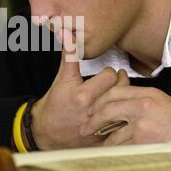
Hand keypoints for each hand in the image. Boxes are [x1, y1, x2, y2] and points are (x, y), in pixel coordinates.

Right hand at [31, 29, 117, 149]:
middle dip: (120, 83)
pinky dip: (123, 117)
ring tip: (119, 93)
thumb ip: (68, 55)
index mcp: (82, 95)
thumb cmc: (54, 105)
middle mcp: (91, 111)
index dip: (110, 72)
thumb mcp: (61, 78)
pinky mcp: (102, 138)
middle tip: (117, 81)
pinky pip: (122, 125)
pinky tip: (118, 112)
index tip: (107, 73)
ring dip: (124, 99)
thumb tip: (67, 33)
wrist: (46, 132)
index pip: (110, 76)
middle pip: (120, 90)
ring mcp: (98, 126)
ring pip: (124, 107)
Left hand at [80, 82, 170, 145]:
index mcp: (145, 94)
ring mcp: (141, 125)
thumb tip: (116, 97)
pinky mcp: (142, 141)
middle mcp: (141, 107)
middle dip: (93, 120)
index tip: (91, 109)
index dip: (99, 101)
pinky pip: (123, 146)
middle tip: (85, 127)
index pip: (114, 93)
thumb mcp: (158, 98)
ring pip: (113, 132)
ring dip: (104, 139)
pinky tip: (112, 150)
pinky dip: (116, 149)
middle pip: (108, 110)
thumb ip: (137, 96)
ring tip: (99, 142)